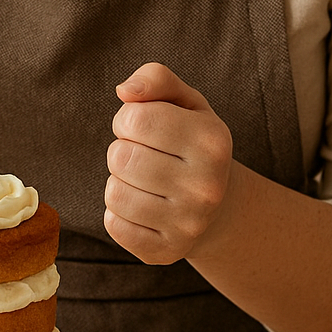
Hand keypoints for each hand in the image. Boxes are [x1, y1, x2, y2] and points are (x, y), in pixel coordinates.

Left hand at [104, 62, 234, 264]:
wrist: (218, 206)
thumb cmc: (191, 142)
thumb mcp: (184, 102)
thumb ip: (156, 79)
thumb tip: (125, 90)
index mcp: (212, 141)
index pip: (134, 119)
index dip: (128, 119)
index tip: (143, 127)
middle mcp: (206, 186)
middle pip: (121, 157)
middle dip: (122, 150)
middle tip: (143, 155)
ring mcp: (188, 224)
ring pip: (114, 193)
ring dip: (119, 181)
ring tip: (142, 180)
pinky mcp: (166, 251)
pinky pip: (114, 225)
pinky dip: (118, 212)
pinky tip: (142, 206)